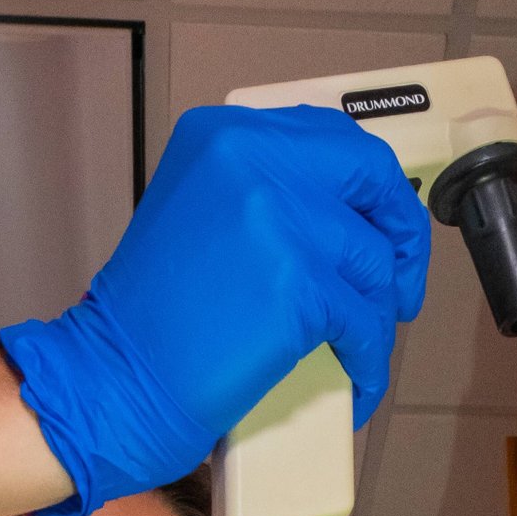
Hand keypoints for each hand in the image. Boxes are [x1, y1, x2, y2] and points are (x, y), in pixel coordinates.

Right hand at [0, 105, 430, 515]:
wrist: (115, 375)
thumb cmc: (153, 313)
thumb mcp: (198, 209)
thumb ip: (263, 189)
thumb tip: (343, 210)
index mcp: (227, 135)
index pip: (333, 138)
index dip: (370, 185)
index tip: (382, 223)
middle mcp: (255, 160)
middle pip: (371, 177)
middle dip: (401, 233)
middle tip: (399, 283)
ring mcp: (282, 220)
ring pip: (375, 260)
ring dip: (378, 311)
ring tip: (358, 344)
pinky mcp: (300, 286)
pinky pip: (365, 322)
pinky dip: (369, 359)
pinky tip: (358, 380)